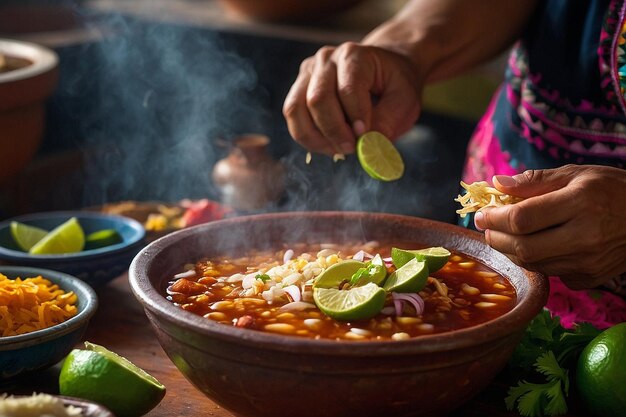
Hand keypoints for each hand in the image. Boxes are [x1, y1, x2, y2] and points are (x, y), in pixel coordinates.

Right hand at [282, 42, 422, 155]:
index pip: (348, 89)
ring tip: (340, 149)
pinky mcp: (299, 89)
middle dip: (334, 131)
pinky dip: (308, 138)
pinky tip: (329, 144)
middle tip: (352, 149)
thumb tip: (366, 147)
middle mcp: (326, 59)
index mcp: (354, 55)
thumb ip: (388, 122)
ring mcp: (308, 73)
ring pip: (297, 110)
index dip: (356, 118)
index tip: (366, 137)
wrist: (384, 70)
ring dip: (317, 138)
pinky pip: (294, 119)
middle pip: (317, 100)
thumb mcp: (405, 101)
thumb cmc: (394, 84)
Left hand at [474, 164, 625, 289]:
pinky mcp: (590, 278)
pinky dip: (535, 261)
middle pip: (522, 247)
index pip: (522, 218)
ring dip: (511, 250)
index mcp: (580, 203)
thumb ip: (534, 181)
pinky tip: (536, 245)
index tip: (481, 213)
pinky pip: (550, 273)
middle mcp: (586, 237)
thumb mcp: (576, 174)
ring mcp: (589, 262)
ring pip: (532, 264)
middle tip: (488, 227)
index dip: (494, 218)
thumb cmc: (613, 189)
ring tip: (506, 234)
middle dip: (496, 238)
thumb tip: (496, 184)